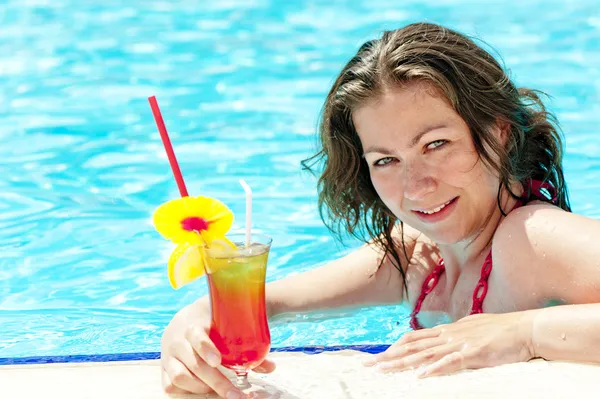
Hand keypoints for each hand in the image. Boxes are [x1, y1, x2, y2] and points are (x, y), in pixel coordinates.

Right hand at [161, 298, 276, 397]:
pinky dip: (187, 391)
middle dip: (215, 381)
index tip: (218, 361)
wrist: (187, 319)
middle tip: (235, 394)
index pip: (196, 335)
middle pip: (193, 363)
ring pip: (179, 376)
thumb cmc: (212, 326)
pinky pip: (170, 385)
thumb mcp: (226, 329)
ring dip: (201, 388)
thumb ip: (247, 348)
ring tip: (218, 391)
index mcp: (192, 325)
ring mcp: (168, 355)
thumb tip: (271, 368)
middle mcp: (176, 340)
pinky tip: (203, 391)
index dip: (206, 348)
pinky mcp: (164, 368)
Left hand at [364, 312, 534, 377]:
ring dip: (402, 363)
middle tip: (370, 364)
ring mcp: (459, 344)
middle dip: (389, 356)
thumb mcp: (472, 329)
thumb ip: (455, 334)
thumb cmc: (501, 330)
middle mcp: (448, 335)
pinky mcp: (473, 354)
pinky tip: (420, 376)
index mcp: (447, 330)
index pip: (414, 338)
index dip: (395, 347)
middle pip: (412, 346)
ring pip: (424, 354)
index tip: (380, 355)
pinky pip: (449, 363)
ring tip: (384, 370)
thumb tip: (442, 338)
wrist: (525, 328)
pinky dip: (433, 369)